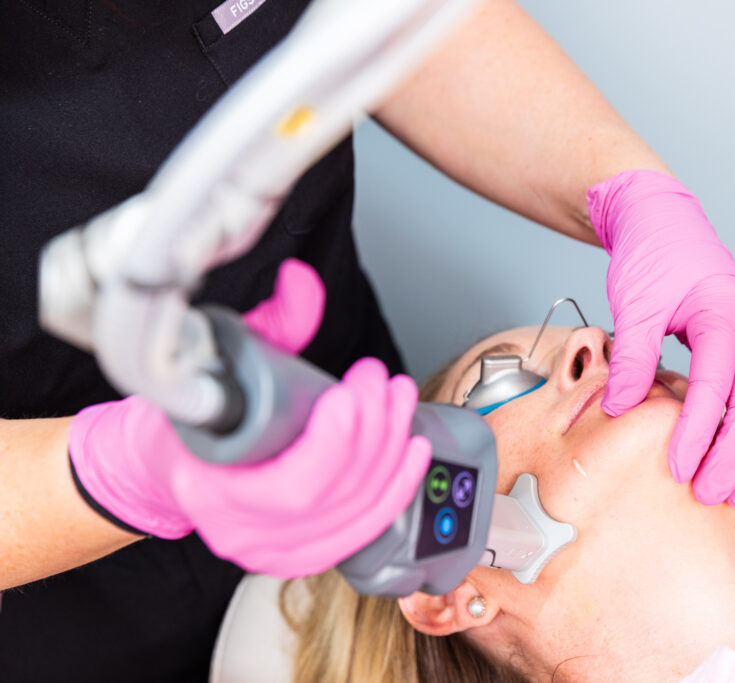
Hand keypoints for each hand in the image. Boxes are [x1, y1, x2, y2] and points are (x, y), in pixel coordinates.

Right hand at [69, 259, 431, 575]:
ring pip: (357, 511)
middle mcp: (245, 534)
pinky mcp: (304, 553)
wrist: (170, 465)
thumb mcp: (210, 362)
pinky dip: (396, 488)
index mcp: (210, 491)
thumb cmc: (184, 417)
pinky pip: (364, 529)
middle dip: (374, 432)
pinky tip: (413, 449)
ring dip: (391, 451)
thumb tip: (302, 281)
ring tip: (399, 399)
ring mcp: (277, 552)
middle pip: (336, 494)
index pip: (292, 486)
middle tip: (382, 381)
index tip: (350, 393)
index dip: (336, 444)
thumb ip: (264, 322)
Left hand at [587, 171, 734, 506]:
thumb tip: (621, 409)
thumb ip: (632, 356)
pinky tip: (734, 464)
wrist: (663, 222)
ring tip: (732, 496)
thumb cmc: (651, 256)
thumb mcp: (635, 301)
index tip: (676, 468)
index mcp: (724, 315)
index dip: (697, 430)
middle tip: (711, 496)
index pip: (718, 384)